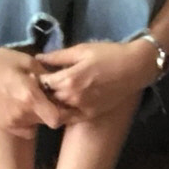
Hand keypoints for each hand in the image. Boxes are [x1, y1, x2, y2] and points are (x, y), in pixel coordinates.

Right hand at [0, 45, 63, 137]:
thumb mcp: (28, 61)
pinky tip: (25, 108)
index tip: (65, 100)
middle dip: (53, 110)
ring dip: (41, 115)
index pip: (57, 117)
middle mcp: (23, 114)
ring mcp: (13, 122)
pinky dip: (30, 122)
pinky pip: (26, 129)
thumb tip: (61, 82)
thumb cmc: (1, 61)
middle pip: (49, 121)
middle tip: (50, 96)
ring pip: (38, 124)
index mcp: (30, 97)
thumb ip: (46, 74)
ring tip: (35, 99)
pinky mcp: (5, 125)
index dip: (65, 111)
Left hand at [35, 39, 159, 122]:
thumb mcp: (81, 50)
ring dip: (49, 104)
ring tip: (50, 93)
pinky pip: (69, 118)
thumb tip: (38, 58)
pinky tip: (61, 104)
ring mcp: (81, 108)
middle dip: (41, 92)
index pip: (41, 83)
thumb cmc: (108, 54)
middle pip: (46, 98)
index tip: (35, 73)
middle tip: (40, 84)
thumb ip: (58, 56)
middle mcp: (72, 97)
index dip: (36, 78)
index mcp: (68, 79)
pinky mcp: (89, 115)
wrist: (134, 68)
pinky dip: (61, 113)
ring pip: (55, 110)